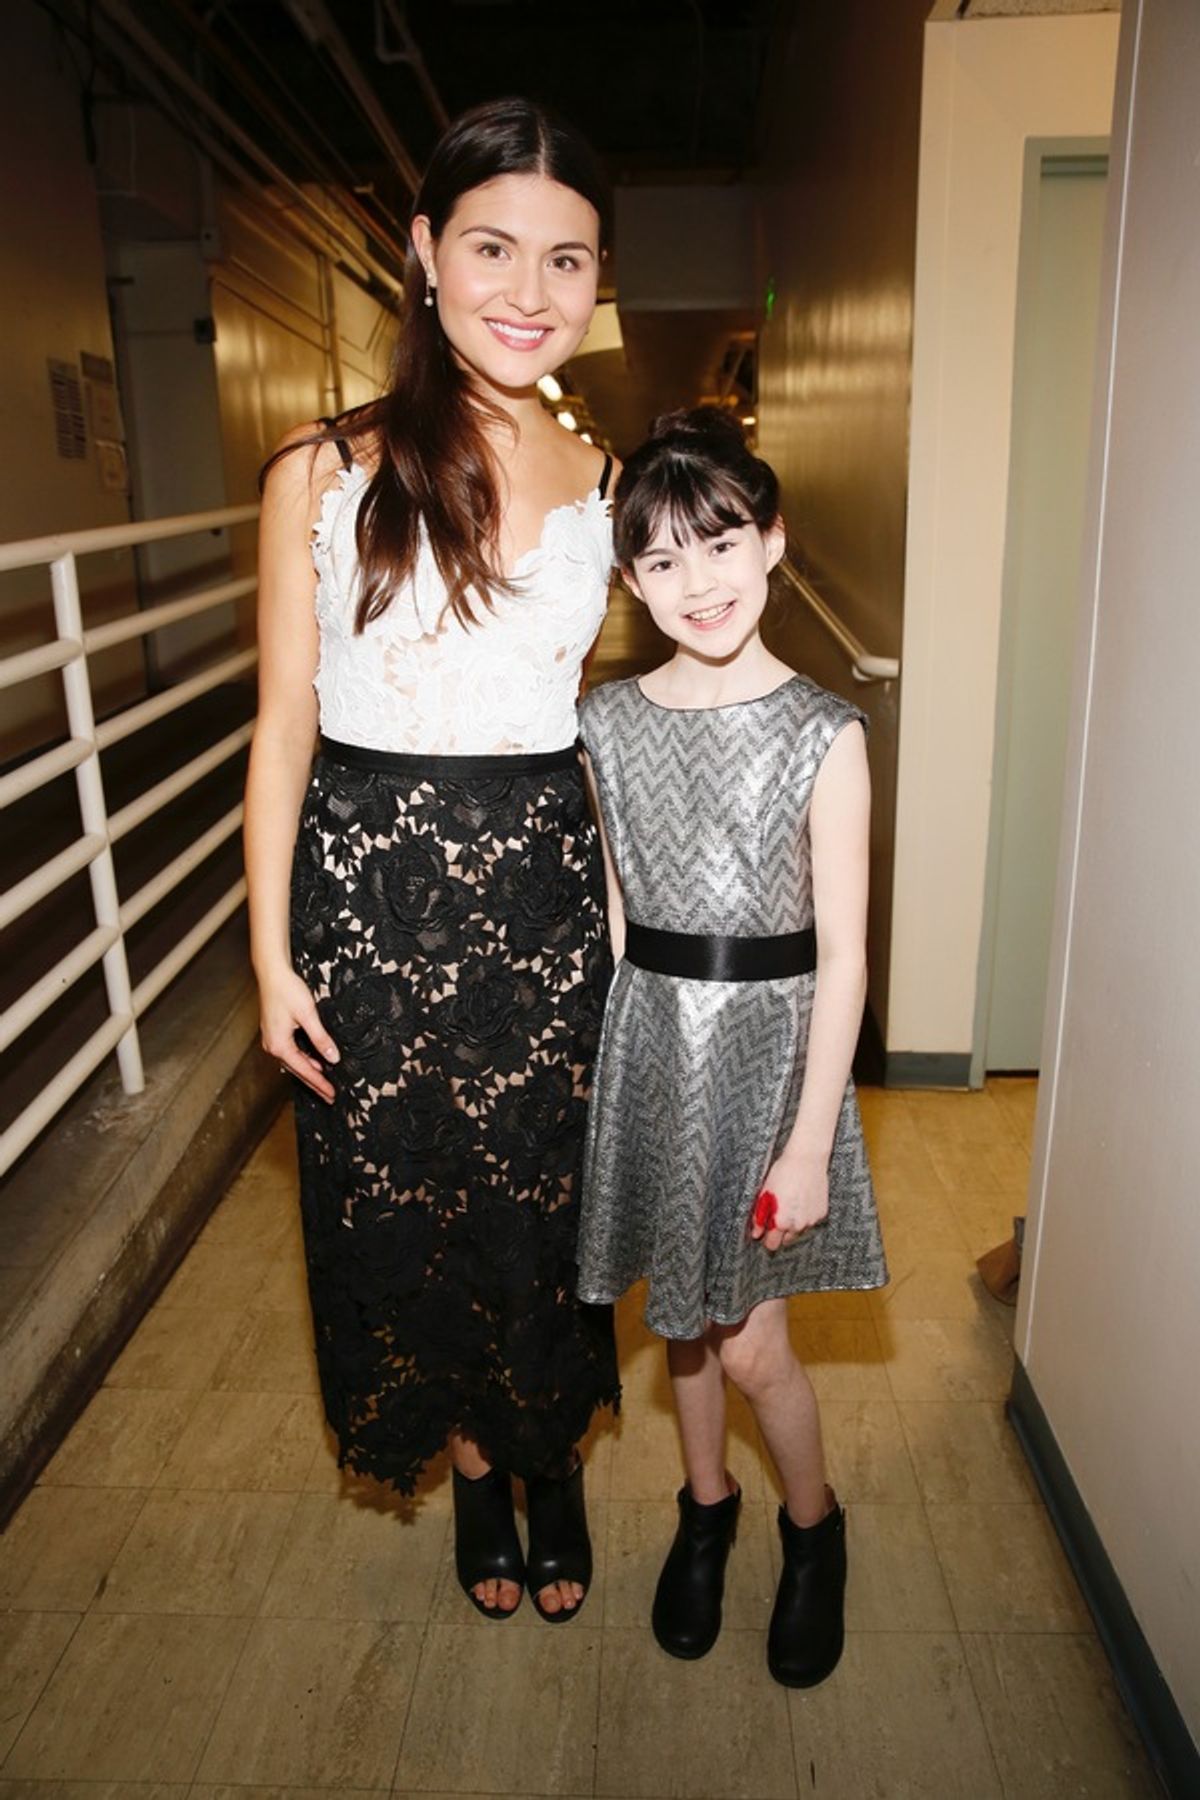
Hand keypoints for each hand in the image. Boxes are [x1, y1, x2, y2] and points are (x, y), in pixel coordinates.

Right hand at [259, 966, 338, 1101]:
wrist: (272, 973)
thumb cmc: (287, 990)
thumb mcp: (308, 1015)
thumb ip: (321, 1038)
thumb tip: (333, 1058)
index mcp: (279, 1045)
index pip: (304, 1070)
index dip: (319, 1083)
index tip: (331, 1094)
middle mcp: (272, 1046)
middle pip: (297, 1071)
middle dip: (314, 1083)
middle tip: (329, 1096)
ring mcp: (271, 1040)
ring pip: (293, 1062)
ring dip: (309, 1072)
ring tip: (324, 1083)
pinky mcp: (274, 1032)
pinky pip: (290, 1053)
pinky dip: (303, 1060)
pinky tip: (313, 1061)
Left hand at [750, 1151, 828, 1252]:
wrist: (807, 1159)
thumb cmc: (783, 1174)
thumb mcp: (765, 1195)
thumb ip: (760, 1218)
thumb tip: (756, 1234)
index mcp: (781, 1222)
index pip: (772, 1245)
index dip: (767, 1238)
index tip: (766, 1230)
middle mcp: (798, 1225)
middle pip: (787, 1240)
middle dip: (781, 1231)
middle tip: (778, 1212)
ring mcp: (812, 1220)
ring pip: (799, 1230)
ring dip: (794, 1223)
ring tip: (791, 1203)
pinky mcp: (822, 1213)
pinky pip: (811, 1220)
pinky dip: (806, 1215)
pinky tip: (802, 1200)